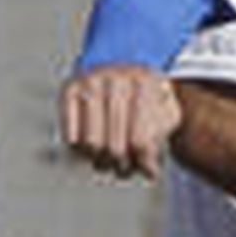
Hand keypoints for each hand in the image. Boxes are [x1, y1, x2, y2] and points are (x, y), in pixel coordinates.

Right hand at [59, 64, 180, 178]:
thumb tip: (149, 173)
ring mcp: (90, 81)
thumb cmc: (149, 99)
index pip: (140, 141)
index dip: (144, 163)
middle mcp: (117, 78)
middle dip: (122, 166)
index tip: (150, 172)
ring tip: (110, 164)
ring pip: (91, 145)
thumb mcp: (166, 113)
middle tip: (126, 170)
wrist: (122, 63)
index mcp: (146, 83)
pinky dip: (80, 152)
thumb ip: (162, 142)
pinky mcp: (69, 89)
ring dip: (101, 163)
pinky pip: (71, 137)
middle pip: (114, 146)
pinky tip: (91, 152)